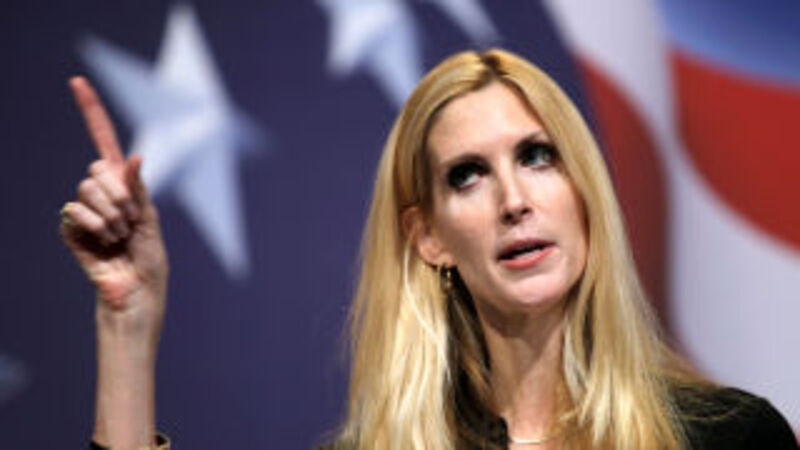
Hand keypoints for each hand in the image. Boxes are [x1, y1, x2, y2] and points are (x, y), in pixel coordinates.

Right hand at [61, 76, 167, 335]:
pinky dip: (94, 225)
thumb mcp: (151, 220)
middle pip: (97, 167)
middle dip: (120, 194)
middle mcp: (103, 193)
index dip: (92, 112)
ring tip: (119, 236)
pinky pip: (74, 210)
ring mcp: (85, 209)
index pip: (104, 142)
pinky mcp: (70, 228)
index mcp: (126, 187)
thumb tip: (136, 157)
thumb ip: (139, 190)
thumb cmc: (149, 260)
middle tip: (130, 221)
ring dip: (110, 214)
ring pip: (87, 187)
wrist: (135, 292)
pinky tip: (104, 242)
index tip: (77, 82)